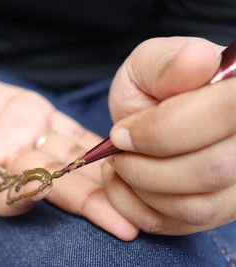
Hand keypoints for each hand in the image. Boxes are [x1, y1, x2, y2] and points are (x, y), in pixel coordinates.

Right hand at [0, 74, 136, 240]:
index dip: (22, 197)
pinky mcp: (41, 116)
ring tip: (139, 192)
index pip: (8, 197)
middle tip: (124, 226)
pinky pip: (72, 131)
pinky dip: (95, 141)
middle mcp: (13, 164)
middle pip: (54, 188)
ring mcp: (31, 140)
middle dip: (88, 205)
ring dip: (103, 177)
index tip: (41, 193)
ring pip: (71, 161)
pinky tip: (123, 151)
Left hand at [103, 37, 235, 234]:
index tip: (121, 132)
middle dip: (144, 165)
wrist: (152, 115)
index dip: (161, 130)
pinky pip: (181, 225)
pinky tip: (126, 183)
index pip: (222, 113)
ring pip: (196, 206)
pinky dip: (139, 208)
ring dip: (141, 187)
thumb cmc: (152, 87)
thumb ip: (167, 63)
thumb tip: (198, 60)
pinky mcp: (221, 209)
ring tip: (121, 164)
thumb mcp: (148, 64)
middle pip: (211, 170)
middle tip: (117, 150)